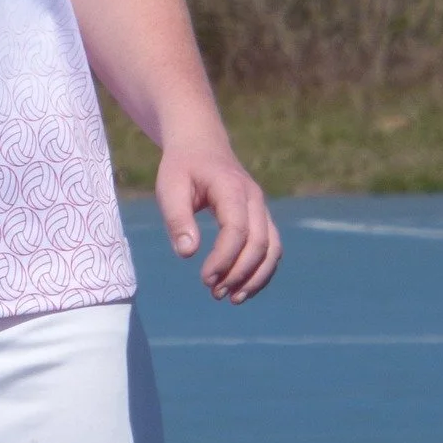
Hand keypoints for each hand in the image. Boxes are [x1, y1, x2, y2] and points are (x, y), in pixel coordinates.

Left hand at [156, 143, 280, 304]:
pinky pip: (271, 248)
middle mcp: (253, 198)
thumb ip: (177, 218)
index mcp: (231, 187)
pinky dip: (261, 271)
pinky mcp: (261, 218)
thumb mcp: (170, 186)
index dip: (224, 258)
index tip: (204, 278)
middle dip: (239, 272)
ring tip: (232, 298)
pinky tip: (242, 288)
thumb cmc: (182, 167)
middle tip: (214, 293)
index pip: (237, 229)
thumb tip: (188, 253)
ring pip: (272, 248)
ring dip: (255, 277)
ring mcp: (261, 208)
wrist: (200, 144)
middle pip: (259, 242)